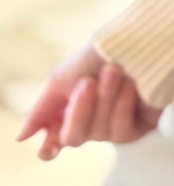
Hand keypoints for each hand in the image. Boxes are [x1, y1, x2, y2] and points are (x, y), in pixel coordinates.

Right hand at [14, 44, 161, 160]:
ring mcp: (116, 125)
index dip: (50, 147)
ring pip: (100, 134)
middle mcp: (92, 122)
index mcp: (71, 110)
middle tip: (88, 82)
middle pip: (75, 137)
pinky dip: (123, 107)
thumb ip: (42, 109)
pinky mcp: (141, 126)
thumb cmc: (100, 53)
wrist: (139, 37)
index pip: (56, 142)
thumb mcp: (63, 77)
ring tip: (114, 72)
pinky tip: (130, 87)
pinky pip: (123, 132)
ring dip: (105, 101)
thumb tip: (21, 137)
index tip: (49, 147)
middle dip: (80, 109)